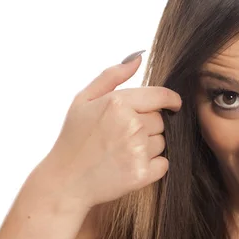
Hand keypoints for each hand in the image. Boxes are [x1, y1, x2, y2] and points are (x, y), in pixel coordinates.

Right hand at [39, 50, 181, 209]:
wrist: (66, 181)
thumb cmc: (74, 138)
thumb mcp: (83, 100)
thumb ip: (112, 76)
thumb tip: (138, 57)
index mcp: (118, 103)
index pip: (161, 96)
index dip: (171, 100)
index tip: (173, 104)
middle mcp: (131, 125)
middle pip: (161, 120)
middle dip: (148, 125)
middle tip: (124, 135)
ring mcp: (137, 150)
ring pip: (162, 141)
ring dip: (149, 145)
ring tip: (123, 151)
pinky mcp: (142, 174)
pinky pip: (163, 163)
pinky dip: (153, 165)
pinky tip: (131, 164)